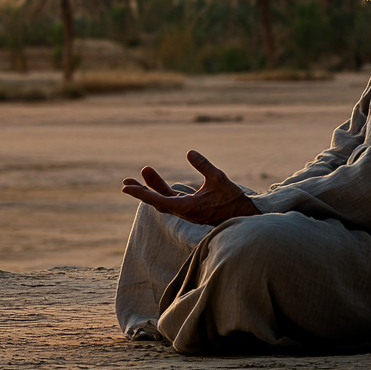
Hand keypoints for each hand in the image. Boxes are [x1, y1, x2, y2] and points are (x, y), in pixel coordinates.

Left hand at [122, 150, 260, 226]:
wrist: (245, 218)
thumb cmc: (232, 200)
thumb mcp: (218, 178)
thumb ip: (203, 165)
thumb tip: (189, 152)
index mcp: (186, 207)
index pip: (157, 199)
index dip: (141, 192)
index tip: (126, 187)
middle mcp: (183, 211)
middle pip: (156, 201)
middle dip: (141, 190)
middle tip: (125, 181)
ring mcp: (187, 211)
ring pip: (164, 199)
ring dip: (153, 187)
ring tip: (144, 171)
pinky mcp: (192, 208)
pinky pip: (172, 200)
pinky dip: (163, 190)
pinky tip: (158, 182)